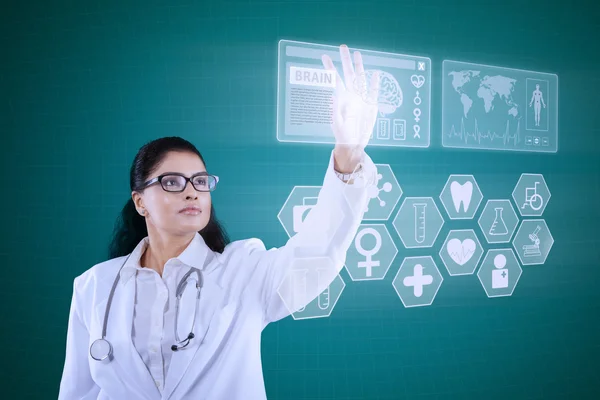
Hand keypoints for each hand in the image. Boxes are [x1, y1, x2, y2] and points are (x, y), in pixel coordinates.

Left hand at [321, 45, 379, 164]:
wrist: (354, 143)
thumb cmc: (342, 134)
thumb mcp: (336, 122)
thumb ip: (334, 109)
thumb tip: (330, 96)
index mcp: (341, 98)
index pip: (334, 79)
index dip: (329, 68)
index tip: (324, 56)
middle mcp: (350, 95)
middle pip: (348, 74)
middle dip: (345, 60)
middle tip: (342, 47)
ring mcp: (361, 99)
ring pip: (360, 78)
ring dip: (359, 66)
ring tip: (357, 54)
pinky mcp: (371, 105)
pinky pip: (373, 91)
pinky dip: (374, 83)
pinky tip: (375, 74)